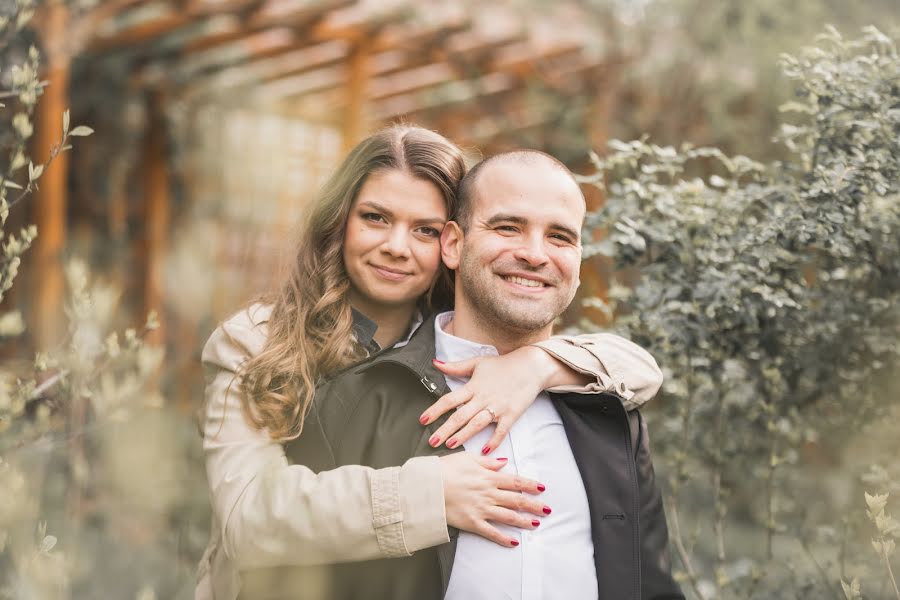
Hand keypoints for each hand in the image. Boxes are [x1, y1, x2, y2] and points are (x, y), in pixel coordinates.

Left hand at [420, 346, 555, 454]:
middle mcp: (483, 398)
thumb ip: (455, 366)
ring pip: (477, 424)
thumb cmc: (502, 365)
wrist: (531, 367)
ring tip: (450, 445)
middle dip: (445, 429)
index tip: (423, 420)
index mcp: (473, 386)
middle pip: (460, 416)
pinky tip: (484, 451)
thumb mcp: (477, 363)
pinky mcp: (511, 414)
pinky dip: (493, 441)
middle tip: (432, 441)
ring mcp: (498, 407)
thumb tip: (435, 363)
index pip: (450, 400)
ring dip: (464, 435)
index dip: (435, 410)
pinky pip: (501, 431)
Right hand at [439, 453, 548, 547]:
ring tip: (537, 524)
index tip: (542, 488)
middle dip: (534, 505)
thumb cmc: (444, 469)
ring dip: (525, 521)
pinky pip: (492, 532)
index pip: (515, 481)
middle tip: (548, 509)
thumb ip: (487, 461)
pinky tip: (514, 542)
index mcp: (488, 477)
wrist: (427, 487)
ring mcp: (482, 509)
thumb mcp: (466, 458)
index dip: (530, 485)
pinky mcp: (473, 523)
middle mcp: (489, 493)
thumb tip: (503, 462)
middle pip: (517, 500)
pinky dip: (504, 538)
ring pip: (509, 516)